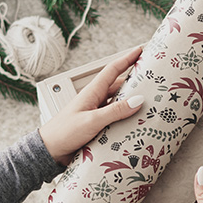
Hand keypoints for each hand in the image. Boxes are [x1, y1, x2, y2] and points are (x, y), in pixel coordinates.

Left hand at [38, 46, 145, 165]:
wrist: (50, 151)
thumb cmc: (64, 132)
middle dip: (134, 83)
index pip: (112, 70)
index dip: (127, 59)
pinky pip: (115, 119)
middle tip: (151, 81)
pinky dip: (125, 120)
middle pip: (119, 87)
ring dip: (131, 104)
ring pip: (118, 104)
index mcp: (92, 93)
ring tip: (149, 104)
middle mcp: (95, 101)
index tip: (139, 50)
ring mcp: (96, 114)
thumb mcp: (92, 120)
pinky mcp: (97, 127)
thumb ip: (115, 111)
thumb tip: (137, 100)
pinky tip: (135, 125)